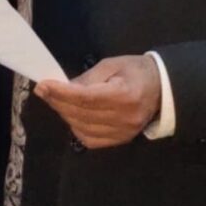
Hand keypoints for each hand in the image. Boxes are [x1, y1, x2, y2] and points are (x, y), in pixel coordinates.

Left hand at [34, 54, 160, 149]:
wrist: (162, 89)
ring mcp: (123, 133)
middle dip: (58, 101)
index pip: (85, 98)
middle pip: (81, 114)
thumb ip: (88, 78)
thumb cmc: (136, 71)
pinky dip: (76, 128)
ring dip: (65, 114)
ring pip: (81, 128)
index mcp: (125, 95)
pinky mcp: (120, 140)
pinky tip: (73, 115)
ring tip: (57, 100)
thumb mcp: (112, 65)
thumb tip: (63, 88)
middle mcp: (124, 118)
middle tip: (44, 90)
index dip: (61, 93)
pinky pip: (89, 139)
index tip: (43, 85)